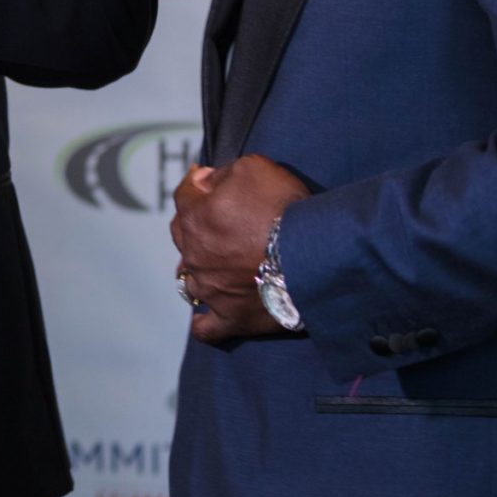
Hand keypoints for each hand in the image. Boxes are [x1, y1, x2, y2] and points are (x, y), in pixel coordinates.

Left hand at [170, 154, 309, 344]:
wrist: (313, 255)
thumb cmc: (284, 208)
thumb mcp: (254, 168)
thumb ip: (223, 173)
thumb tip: (205, 180)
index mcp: (195, 218)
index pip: (185, 195)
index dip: (196, 185)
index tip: (205, 180)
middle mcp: (194, 254)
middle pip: (183, 235)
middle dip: (196, 223)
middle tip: (219, 220)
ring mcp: (210, 290)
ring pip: (190, 279)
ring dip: (199, 269)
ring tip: (215, 266)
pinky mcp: (230, 318)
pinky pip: (205, 328)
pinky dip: (203, 322)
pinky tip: (205, 316)